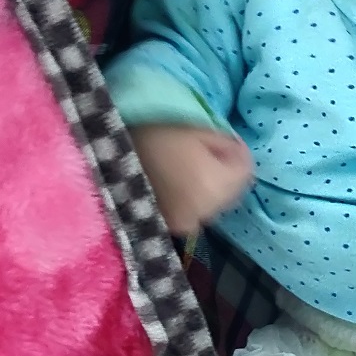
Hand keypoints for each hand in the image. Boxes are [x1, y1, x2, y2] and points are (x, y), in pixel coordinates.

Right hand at [129, 124, 253, 236]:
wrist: (109, 151)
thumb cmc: (157, 132)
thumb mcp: (200, 129)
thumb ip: (229, 146)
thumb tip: (240, 154)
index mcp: (213, 187)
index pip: (246, 174)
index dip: (239, 155)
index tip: (227, 142)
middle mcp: (203, 213)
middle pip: (232, 193)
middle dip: (227, 175)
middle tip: (209, 152)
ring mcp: (185, 224)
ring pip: (214, 206)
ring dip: (211, 190)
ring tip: (191, 168)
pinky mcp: (170, 226)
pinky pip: (194, 214)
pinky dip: (193, 202)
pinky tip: (179, 184)